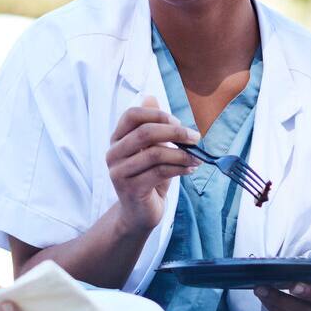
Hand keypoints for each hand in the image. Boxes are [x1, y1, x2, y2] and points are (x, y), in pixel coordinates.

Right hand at [105, 96, 200, 234]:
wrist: (140, 213)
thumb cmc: (149, 177)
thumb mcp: (153, 149)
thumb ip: (153, 126)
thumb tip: (150, 97)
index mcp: (118, 140)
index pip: (131, 116)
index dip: (157, 114)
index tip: (178, 121)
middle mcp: (113, 154)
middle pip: (145, 132)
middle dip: (175, 132)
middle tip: (196, 137)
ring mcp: (119, 172)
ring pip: (155, 153)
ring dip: (182, 154)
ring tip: (197, 158)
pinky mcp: (130, 189)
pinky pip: (160, 172)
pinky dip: (180, 168)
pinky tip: (191, 169)